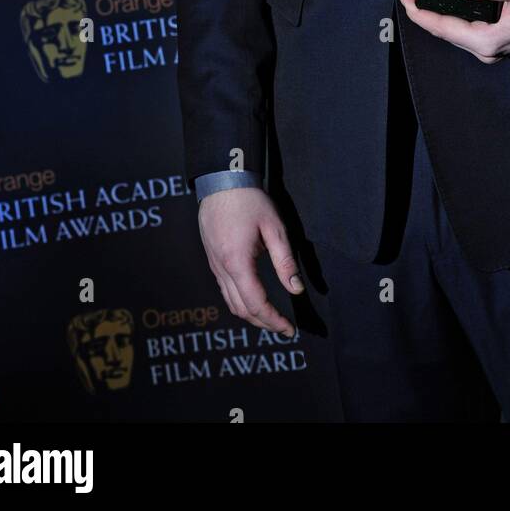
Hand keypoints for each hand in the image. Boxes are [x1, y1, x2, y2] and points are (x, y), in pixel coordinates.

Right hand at [197, 187, 303, 338]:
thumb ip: (285, 261)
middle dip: (263, 323)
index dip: (273, 320)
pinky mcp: (212, 260)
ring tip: (271, 318)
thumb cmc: (249, 201)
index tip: (289, 329)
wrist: (221, 181)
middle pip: (241, 309)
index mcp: (237, 262)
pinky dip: (240, 302)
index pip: (256, 304)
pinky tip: (253, 298)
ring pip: (230, 302)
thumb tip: (297, 289)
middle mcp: (222, 269)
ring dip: (251, 315)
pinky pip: (225, 290)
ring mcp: (214, 265)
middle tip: (283, 328)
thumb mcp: (274, 228)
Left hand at [399, 0, 509, 64]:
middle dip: (426, 16)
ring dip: (438, 19)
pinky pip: (465, 33)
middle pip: (446, 33)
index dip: (421, 15)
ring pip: (455, 34)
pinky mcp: (495, 43)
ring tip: (423, 2)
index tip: (406, 0)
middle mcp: (486, 50)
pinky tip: (447, 8)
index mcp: (488, 41)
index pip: (444, 28)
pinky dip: (452, 21)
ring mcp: (491, 50)